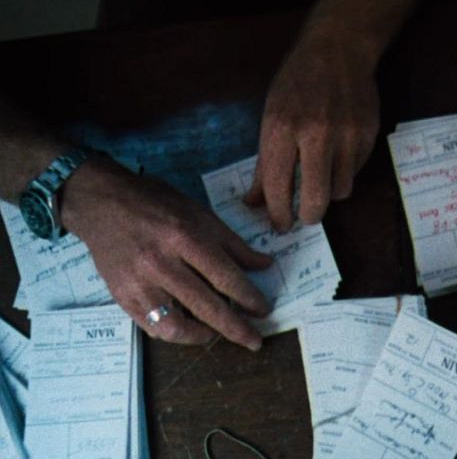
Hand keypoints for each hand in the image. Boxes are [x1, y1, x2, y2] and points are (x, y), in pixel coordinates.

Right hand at [63, 158, 272, 349]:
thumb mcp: (200, 213)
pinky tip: (190, 329)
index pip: (225, 277)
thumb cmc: (156, 204)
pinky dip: (175, 333)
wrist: (102, 203)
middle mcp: (160, 263)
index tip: (264, 310)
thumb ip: (232, 244)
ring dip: (203, 335)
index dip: (249, 298)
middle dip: (235, 328)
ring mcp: (138, 283)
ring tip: (218, 333)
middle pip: (205, 306)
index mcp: (184, 237)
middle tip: (254, 341)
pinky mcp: (122, 297)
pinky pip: (152, 327)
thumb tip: (265, 265)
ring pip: (176, 326)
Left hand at [246, 21, 379, 230]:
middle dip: (308, 217)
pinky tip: (338, 153)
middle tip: (304, 217)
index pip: (278, 187)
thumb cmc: (296, 84)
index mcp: (282, 129)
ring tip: (323, 177)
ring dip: (330, 192)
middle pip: (316, 199)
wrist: (338, 50)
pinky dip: (345, 171)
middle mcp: (315, 135)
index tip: (280, 224)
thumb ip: (264, 163)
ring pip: (341, 190)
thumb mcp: (270, 117)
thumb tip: (255, 204)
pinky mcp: (368, 135)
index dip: (278, 214)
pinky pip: (356, 171)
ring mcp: (346, 135)